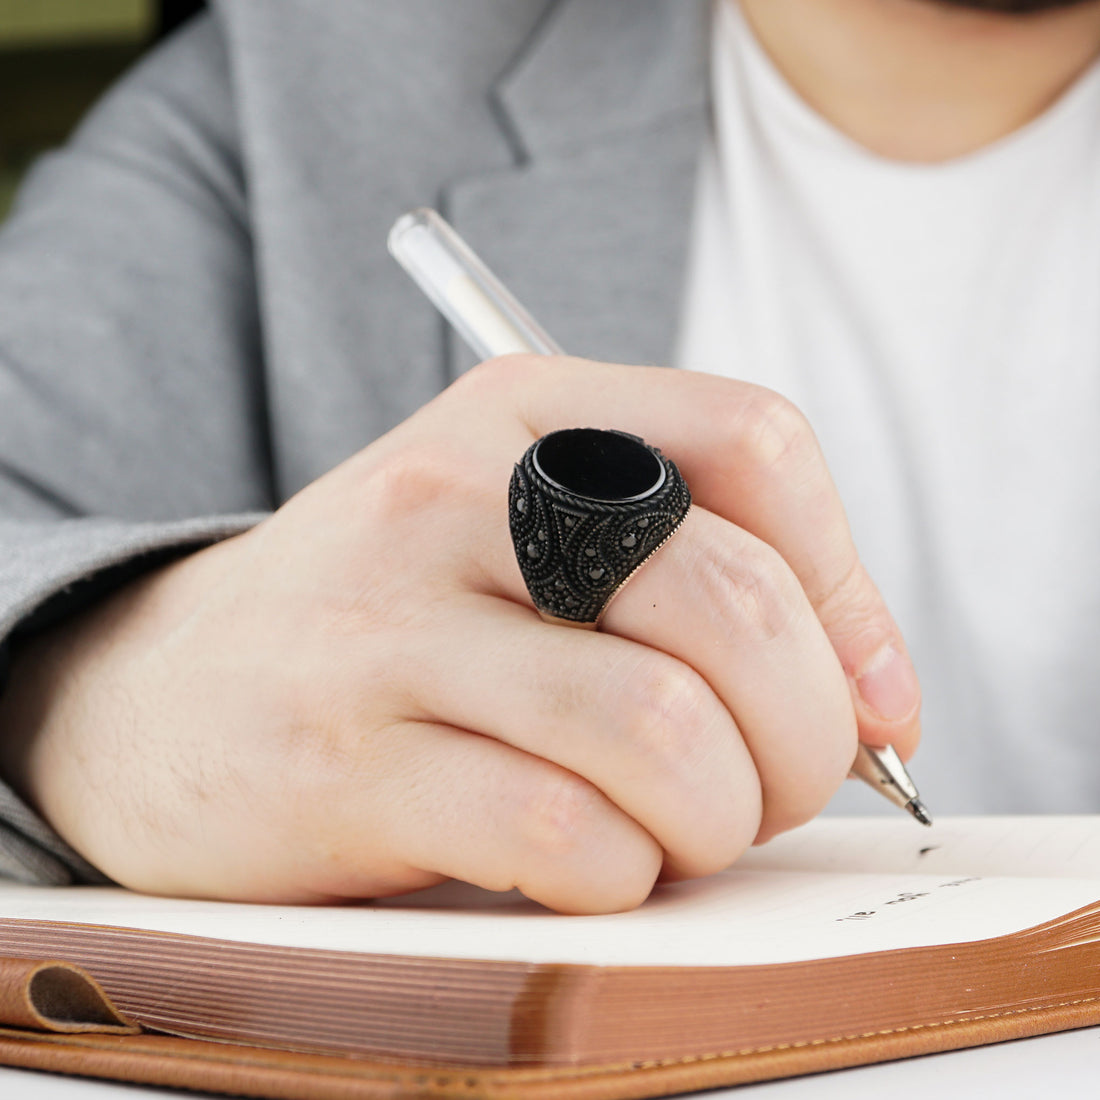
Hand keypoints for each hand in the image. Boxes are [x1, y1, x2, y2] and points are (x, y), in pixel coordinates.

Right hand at [0, 357, 919, 912]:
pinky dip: (618, 873)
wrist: (168, 688)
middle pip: (730, 599)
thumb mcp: (528, 541)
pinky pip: (561, 831)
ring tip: (681, 831)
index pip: (754, 442)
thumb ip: (695, 584)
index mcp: (525, 416)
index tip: (869, 697)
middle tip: (776, 787)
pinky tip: (590, 863)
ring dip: (718, 817)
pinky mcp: (346, 763)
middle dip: (806, 733)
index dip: (848, 584)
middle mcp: (459, 498)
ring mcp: (393, 626)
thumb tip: (879, 701)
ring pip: (661, 729)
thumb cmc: (391, 620)